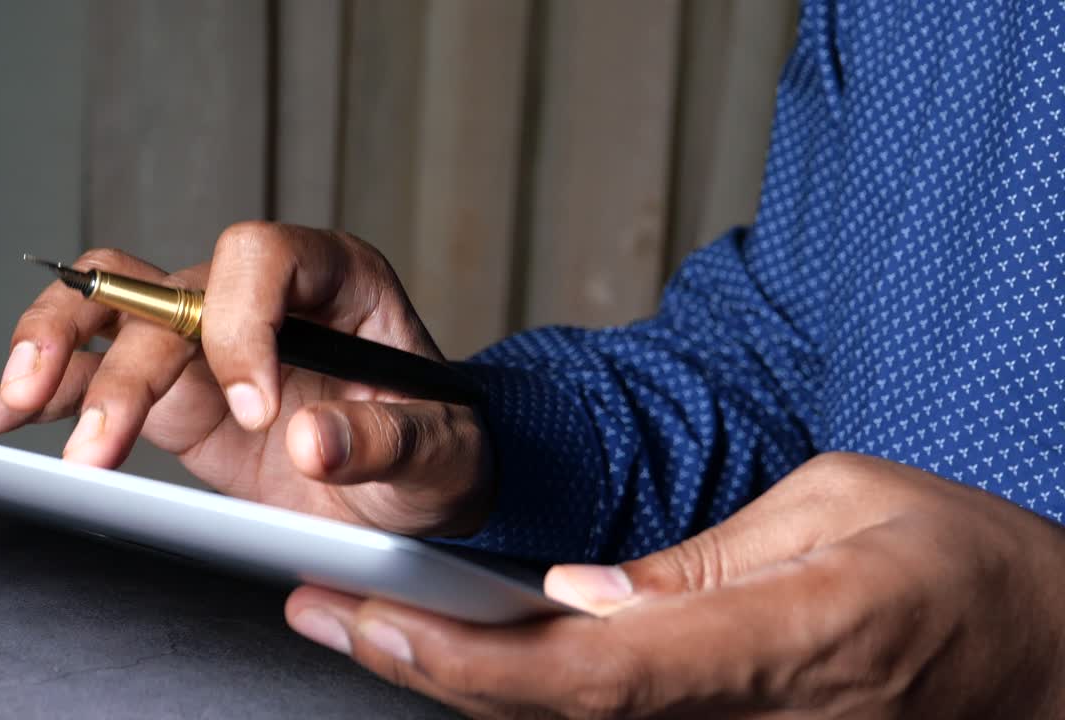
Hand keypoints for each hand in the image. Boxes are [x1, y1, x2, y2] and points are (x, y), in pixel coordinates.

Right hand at [0, 222, 492, 536]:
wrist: (412, 490)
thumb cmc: (436, 449)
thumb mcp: (439, 451)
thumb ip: (388, 440)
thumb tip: (311, 438)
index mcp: (336, 278)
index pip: (263, 256)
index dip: (245, 325)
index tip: (260, 412)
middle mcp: (260, 299)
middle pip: (167, 289)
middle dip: (126, 356)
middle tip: (106, 436)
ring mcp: (208, 344)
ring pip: (110, 315)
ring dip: (58, 358)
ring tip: (12, 405)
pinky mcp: (176, 396)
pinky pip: (97, 377)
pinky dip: (44, 393)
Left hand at [285, 452, 1064, 717]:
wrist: (1042, 655)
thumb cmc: (959, 563)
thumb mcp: (838, 504)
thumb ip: (701, 560)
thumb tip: (580, 596)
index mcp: (777, 645)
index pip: (590, 676)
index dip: (467, 658)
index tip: (373, 616)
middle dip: (422, 668)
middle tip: (324, 606)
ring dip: (456, 681)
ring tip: (364, 617)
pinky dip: (520, 695)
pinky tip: (463, 651)